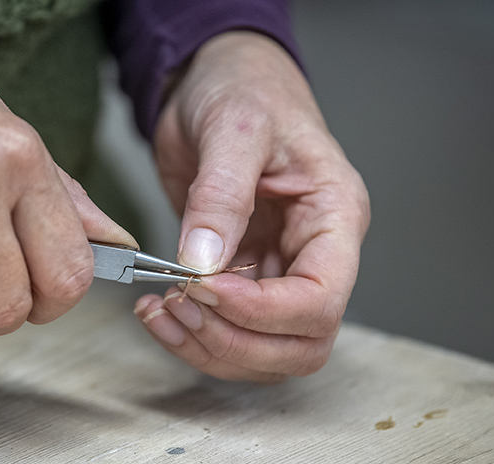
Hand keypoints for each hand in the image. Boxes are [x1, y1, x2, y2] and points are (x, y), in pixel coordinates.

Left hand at [134, 32, 369, 381]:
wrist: (217, 82)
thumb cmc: (245, 90)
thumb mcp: (234, 128)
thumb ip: (221, 195)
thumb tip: (203, 263)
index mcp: (335, 216)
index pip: (321, 299)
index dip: (263, 311)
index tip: (205, 289)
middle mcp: (314, 254)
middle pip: (300, 343)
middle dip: (235, 341)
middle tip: (180, 307)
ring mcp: (278, 269)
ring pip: (264, 350)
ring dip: (209, 346)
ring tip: (161, 312)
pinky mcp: (241, 276)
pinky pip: (228, 329)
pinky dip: (192, 334)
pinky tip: (158, 311)